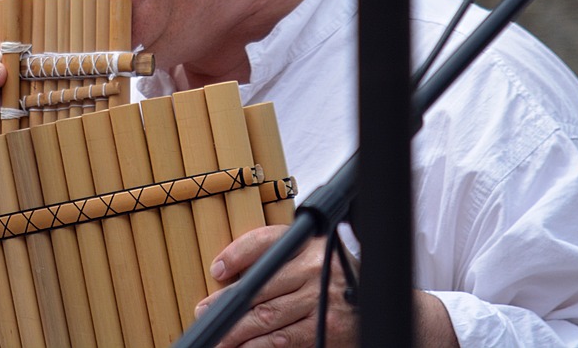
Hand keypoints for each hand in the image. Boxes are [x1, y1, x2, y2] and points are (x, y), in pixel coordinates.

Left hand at [195, 225, 357, 347]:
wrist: (373, 296)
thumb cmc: (328, 274)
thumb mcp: (307, 253)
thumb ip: (274, 255)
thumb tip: (227, 272)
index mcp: (306, 244)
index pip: (265, 242)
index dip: (237, 254)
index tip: (216, 269)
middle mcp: (313, 268)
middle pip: (260, 285)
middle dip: (227, 302)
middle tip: (204, 312)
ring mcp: (320, 300)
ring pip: (267, 316)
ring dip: (237, 330)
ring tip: (218, 337)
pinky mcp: (324, 329)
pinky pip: (284, 339)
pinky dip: (259, 346)